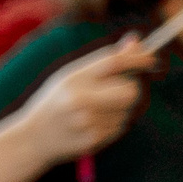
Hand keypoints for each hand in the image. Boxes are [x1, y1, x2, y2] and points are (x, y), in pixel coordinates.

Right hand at [10, 35, 154, 168]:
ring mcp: (87, 122)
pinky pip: (120, 126)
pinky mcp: (93, 140)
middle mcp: (80, 100)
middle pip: (130, 90)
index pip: (114, 62)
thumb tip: (137, 41)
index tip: (151, 58)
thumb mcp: (71, 76)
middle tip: (117, 90)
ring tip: (95, 111)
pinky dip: (113, 123)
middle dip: (131, 88)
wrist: (31, 139)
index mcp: (73, 79)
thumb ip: (103, 61)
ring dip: (120, 108)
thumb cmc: (54, 102)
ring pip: (127, 109)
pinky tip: (92, 125)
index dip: (138, 58)